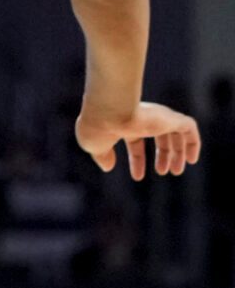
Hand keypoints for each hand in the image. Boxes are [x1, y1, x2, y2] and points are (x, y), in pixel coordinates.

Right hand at [77, 102, 200, 179]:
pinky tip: (192, 159)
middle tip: (164, 172)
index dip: (137, 160)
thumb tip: (108, 167)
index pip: (136, 142)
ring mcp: (158, 117)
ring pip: (176, 134)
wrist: (109, 110)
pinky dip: (193, 143)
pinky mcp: (170, 118)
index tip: (138, 177)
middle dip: (163, 155)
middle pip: (160, 137)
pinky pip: (189, 129)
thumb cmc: (97, 127)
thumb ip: (102, 156)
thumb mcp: (94, 146)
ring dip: (178, 153)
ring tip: (177, 171)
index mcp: (125, 124)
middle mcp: (143, 119)